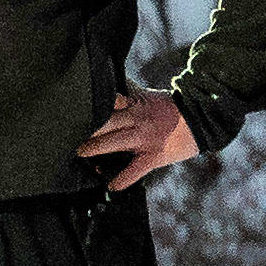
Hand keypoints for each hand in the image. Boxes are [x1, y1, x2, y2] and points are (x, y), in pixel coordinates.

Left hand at [77, 85, 200, 190]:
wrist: (198, 121)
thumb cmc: (168, 109)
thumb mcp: (146, 96)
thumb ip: (125, 93)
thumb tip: (105, 80)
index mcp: (135, 103)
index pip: (110, 99)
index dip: (93, 102)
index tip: (74, 105)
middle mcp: (138, 120)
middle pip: (107, 122)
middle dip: (88, 127)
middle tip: (67, 132)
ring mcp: (145, 139)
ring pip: (115, 142)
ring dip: (96, 148)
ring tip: (79, 152)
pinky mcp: (153, 156)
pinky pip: (136, 169)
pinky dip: (123, 179)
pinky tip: (111, 185)